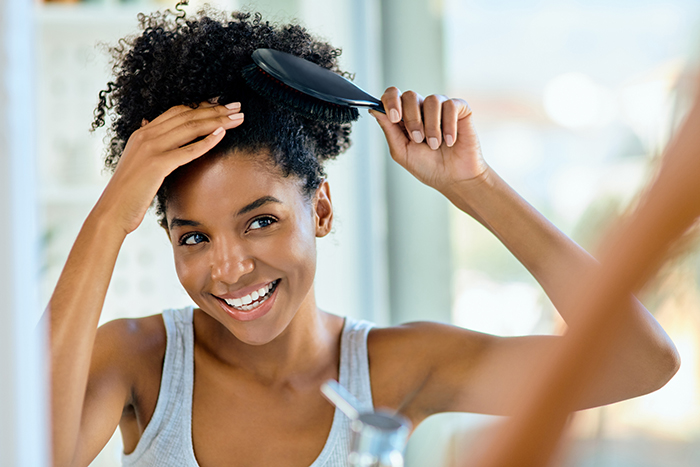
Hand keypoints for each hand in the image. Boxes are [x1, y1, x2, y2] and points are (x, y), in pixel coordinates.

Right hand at [97, 102, 243, 233]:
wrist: (112, 211)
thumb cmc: (129, 193)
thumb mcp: (140, 164)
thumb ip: (150, 149)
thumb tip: (154, 134)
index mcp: (142, 133)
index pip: (177, 111)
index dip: (201, 106)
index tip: (221, 104)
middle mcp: (146, 135)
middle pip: (187, 115)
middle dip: (215, 109)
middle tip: (237, 107)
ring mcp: (150, 148)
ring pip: (190, 127)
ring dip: (218, 120)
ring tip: (238, 117)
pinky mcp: (157, 164)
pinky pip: (187, 149)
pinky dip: (207, 140)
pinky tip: (223, 134)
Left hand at [370, 87, 486, 193]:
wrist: (453, 179)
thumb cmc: (428, 167)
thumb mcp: (402, 151)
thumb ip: (389, 129)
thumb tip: (374, 109)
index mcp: (405, 117)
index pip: (393, 95)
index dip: (390, 101)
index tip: (394, 117)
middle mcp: (422, 109)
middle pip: (410, 95)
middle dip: (412, 119)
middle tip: (418, 139)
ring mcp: (441, 108)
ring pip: (431, 100)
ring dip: (431, 126)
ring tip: (435, 144)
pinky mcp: (460, 110)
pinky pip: (450, 105)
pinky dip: (448, 125)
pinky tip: (449, 141)